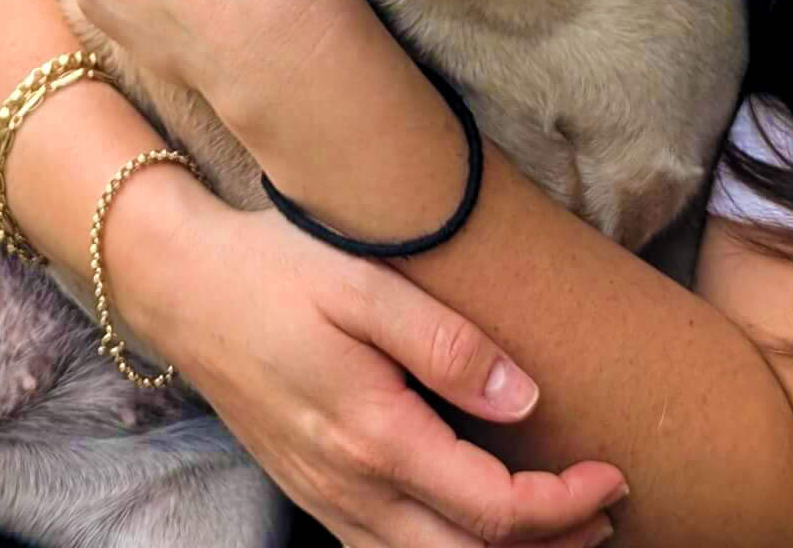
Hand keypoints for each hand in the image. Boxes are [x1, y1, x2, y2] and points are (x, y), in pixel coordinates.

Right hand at [122, 186, 627, 547]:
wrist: (180, 286)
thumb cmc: (274, 271)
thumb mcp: (364, 282)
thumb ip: (447, 344)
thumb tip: (524, 399)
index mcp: (375, 438)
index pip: (495, 511)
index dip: (565, 505)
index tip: (611, 471)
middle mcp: (350, 488)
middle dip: (551, 547)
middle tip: (606, 509)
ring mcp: (325, 498)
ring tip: (559, 528)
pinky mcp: (310, 492)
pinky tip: (471, 529)